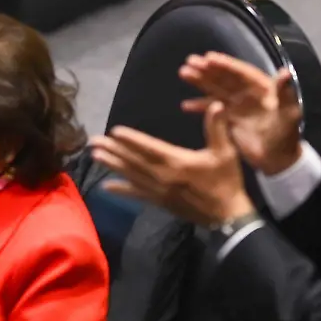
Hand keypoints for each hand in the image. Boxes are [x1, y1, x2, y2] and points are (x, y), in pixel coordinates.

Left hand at [89, 103, 254, 226]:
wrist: (228, 216)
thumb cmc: (226, 181)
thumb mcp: (225, 153)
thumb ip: (218, 128)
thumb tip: (217, 104)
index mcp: (177, 162)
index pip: (149, 148)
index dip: (131, 140)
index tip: (114, 131)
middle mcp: (163, 176)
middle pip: (134, 161)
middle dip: (113, 150)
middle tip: (93, 142)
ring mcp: (159, 191)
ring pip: (132, 175)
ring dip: (113, 165)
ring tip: (94, 156)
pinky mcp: (160, 202)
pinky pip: (137, 194)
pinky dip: (122, 190)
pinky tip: (106, 186)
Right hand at [180, 52, 304, 173]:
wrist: (279, 161)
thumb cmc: (286, 136)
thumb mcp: (289, 114)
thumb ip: (285, 93)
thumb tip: (285, 72)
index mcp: (262, 88)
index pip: (241, 72)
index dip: (225, 64)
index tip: (209, 57)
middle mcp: (248, 93)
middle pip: (224, 78)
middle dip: (208, 70)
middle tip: (190, 61)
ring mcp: (238, 106)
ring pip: (216, 90)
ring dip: (200, 82)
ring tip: (183, 73)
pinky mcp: (230, 119)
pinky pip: (213, 109)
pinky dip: (200, 107)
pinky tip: (186, 105)